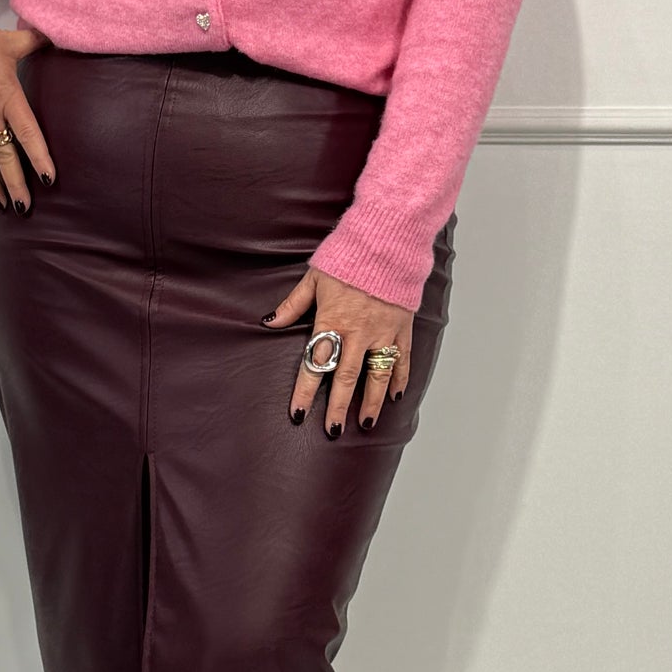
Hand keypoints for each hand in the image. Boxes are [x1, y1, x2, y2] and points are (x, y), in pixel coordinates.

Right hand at [0, 10, 54, 209]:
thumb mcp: (7, 41)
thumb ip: (33, 42)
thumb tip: (54, 35)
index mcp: (5, 94)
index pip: (26, 132)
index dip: (38, 156)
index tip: (48, 177)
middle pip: (4, 155)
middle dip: (16, 183)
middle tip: (26, 206)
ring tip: (4, 207)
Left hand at [263, 266, 413, 434]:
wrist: (386, 242)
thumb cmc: (347, 258)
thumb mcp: (313, 279)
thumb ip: (292, 305)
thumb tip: (269, 322)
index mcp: (331, 322)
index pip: (315, 365)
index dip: (306, 392)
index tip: (299, 414)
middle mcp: (357, 333)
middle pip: (345, 378)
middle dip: (338, 407)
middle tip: (333, 430)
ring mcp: (382, 332)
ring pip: (376, 375)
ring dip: (371, 402)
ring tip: (365, 424)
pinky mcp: (402, 327)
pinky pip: (402, 359)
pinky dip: (399, 378)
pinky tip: (394, 396)